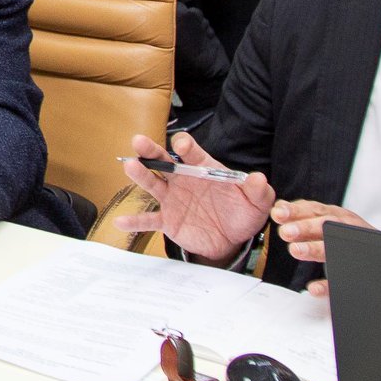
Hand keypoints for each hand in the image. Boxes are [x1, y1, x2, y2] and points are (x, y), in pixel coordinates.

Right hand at [113, 132, 275, 263]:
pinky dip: (136, 221)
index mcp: (204, 169)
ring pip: (153, 184)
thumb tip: (258, 178)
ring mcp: (173, 199)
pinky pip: (150, 220)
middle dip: (151, 151)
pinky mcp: (168, 220)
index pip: (194, 154)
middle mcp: (184, 180)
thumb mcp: (256, 202)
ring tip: (129, 166)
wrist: (231, 238)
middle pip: (165, 162)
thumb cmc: (241, 212)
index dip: (187, 147)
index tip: (181, 144)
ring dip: (141, 175)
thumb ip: (258, 190)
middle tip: (138, 141)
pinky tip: (121, 221)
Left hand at [269, 199, 375, 296]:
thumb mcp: (330, 219)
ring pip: (334, 248)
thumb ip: (306, 214)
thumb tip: (280, 206)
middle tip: (285, 232)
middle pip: (326, 225)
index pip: (315, 210)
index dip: (296, 211)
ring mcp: (354, 251)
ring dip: (314, 248)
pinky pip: (343, 280)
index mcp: (337, 218)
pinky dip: (328, 285)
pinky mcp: (358, 274)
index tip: (277, 213)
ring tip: (295, 250)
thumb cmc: (351, 236)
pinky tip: (314, 288)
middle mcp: (346, 230)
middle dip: (305, 227)